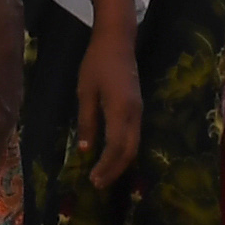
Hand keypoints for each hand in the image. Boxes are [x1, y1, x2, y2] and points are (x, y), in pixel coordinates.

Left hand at [83, 38, 143, 185]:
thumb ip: (87, 121)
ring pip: (134, 145)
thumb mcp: (85, 92)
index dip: (106, 166)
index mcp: (120, 110)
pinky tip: (111, 156)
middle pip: (129, 151)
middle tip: (98, 183)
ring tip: (103, 174)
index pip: (116, 147)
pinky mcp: (137, 108)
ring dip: (120, 162)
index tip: (93, 178)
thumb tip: (86, 149)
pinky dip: (124, 151)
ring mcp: (139, 111)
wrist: (118, 41)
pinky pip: (134, 136)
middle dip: (115, 170)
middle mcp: (134, 114)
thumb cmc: (97, 63)